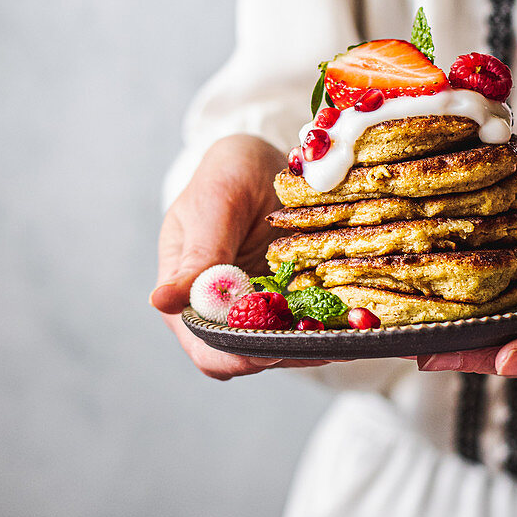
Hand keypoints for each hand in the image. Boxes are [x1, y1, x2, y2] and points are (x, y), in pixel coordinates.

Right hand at [150, 134, 329, 379]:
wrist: (263, 159)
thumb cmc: (228, 172)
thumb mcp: (214, 204)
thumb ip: (198, 254)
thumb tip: (160, 301)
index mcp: (186, 292)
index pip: (204, 346)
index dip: (236, 356)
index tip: (272, 348)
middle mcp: (219, 310)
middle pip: (247, 357)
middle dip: (286, 354)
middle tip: (325, 341)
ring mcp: (257, 309)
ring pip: (283, 347)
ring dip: (314, 344)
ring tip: (349, 333)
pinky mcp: (289, 301)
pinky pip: (308, 326)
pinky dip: (330, 327)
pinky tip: (356, 321)